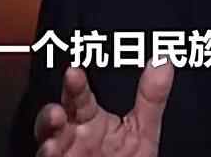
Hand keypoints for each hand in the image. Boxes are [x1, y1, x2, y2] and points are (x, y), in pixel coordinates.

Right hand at [33, 60, 174, 156]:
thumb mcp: (142, 132)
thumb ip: (151, 98)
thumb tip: (164, 62)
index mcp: (89, 119)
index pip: (79, 97)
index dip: (75, 84)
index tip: (74, 71)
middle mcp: (71, 135)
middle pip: (55, 117)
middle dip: (55, 106)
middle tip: (58, 100)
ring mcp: (62, 155)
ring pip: (46, 140)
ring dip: (47, 128)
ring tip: (54, 118)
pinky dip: (48, 154)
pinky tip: (51, 149)